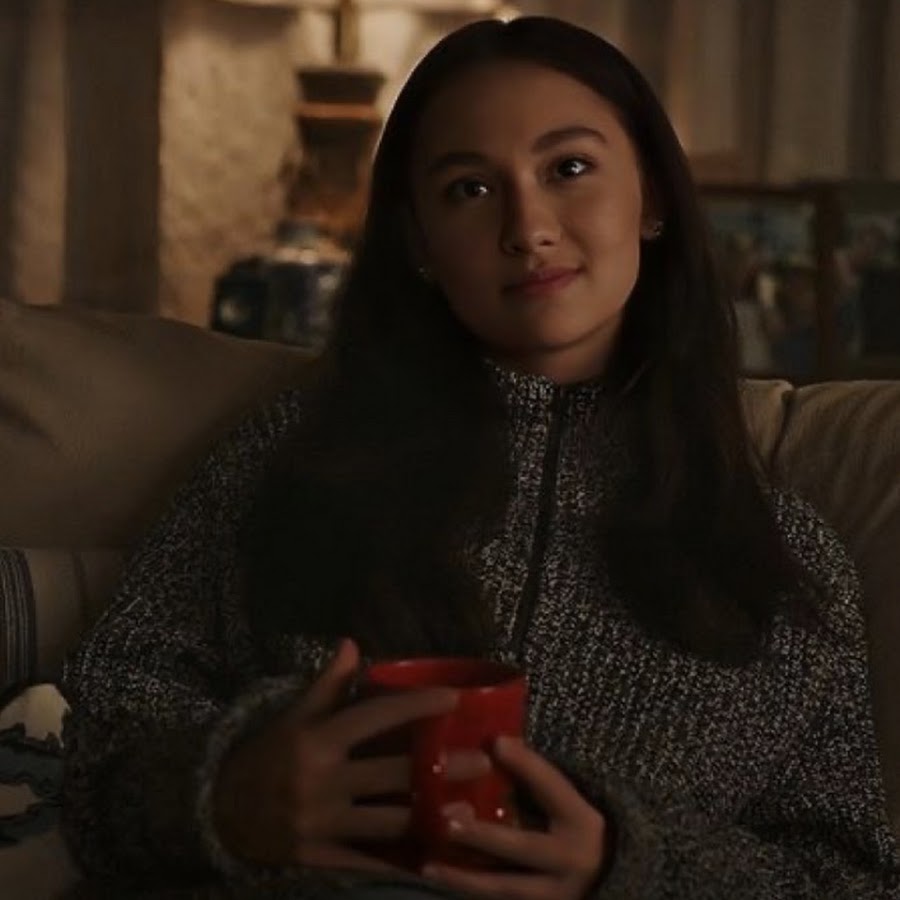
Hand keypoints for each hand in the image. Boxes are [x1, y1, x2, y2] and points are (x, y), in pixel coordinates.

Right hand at [213, 638, 468, 871]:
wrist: (220, 812)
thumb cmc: (266, 755)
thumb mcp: (293, 716)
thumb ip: (326, 683)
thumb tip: (352, 642)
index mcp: (316, 740)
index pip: (375, 717)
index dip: (416, 707)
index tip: (453, 699)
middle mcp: (321, 781)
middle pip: (392, 774)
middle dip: (440, 768)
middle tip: (483, 760)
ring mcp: (321, 824)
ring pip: (388, 822)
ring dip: (432, 817)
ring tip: (473, 811)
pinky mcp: (321, 859)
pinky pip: (369, 860)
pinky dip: (403, 861)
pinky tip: (437, 855)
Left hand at [423, 737, 609, 899]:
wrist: (604, 875)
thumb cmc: (576, 824)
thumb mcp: (566, 799)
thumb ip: (536, 779)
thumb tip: (493, 742)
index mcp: (581, 820)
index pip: (553, 788)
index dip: (526, 764)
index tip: (495, 741)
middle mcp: (571, 860)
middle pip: (522, 847)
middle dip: (484, 836)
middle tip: (449, 822)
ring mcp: (555, 894)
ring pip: (505, 886)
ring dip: (465, 877)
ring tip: (428, 867)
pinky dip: (470, 890)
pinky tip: (440, 879)